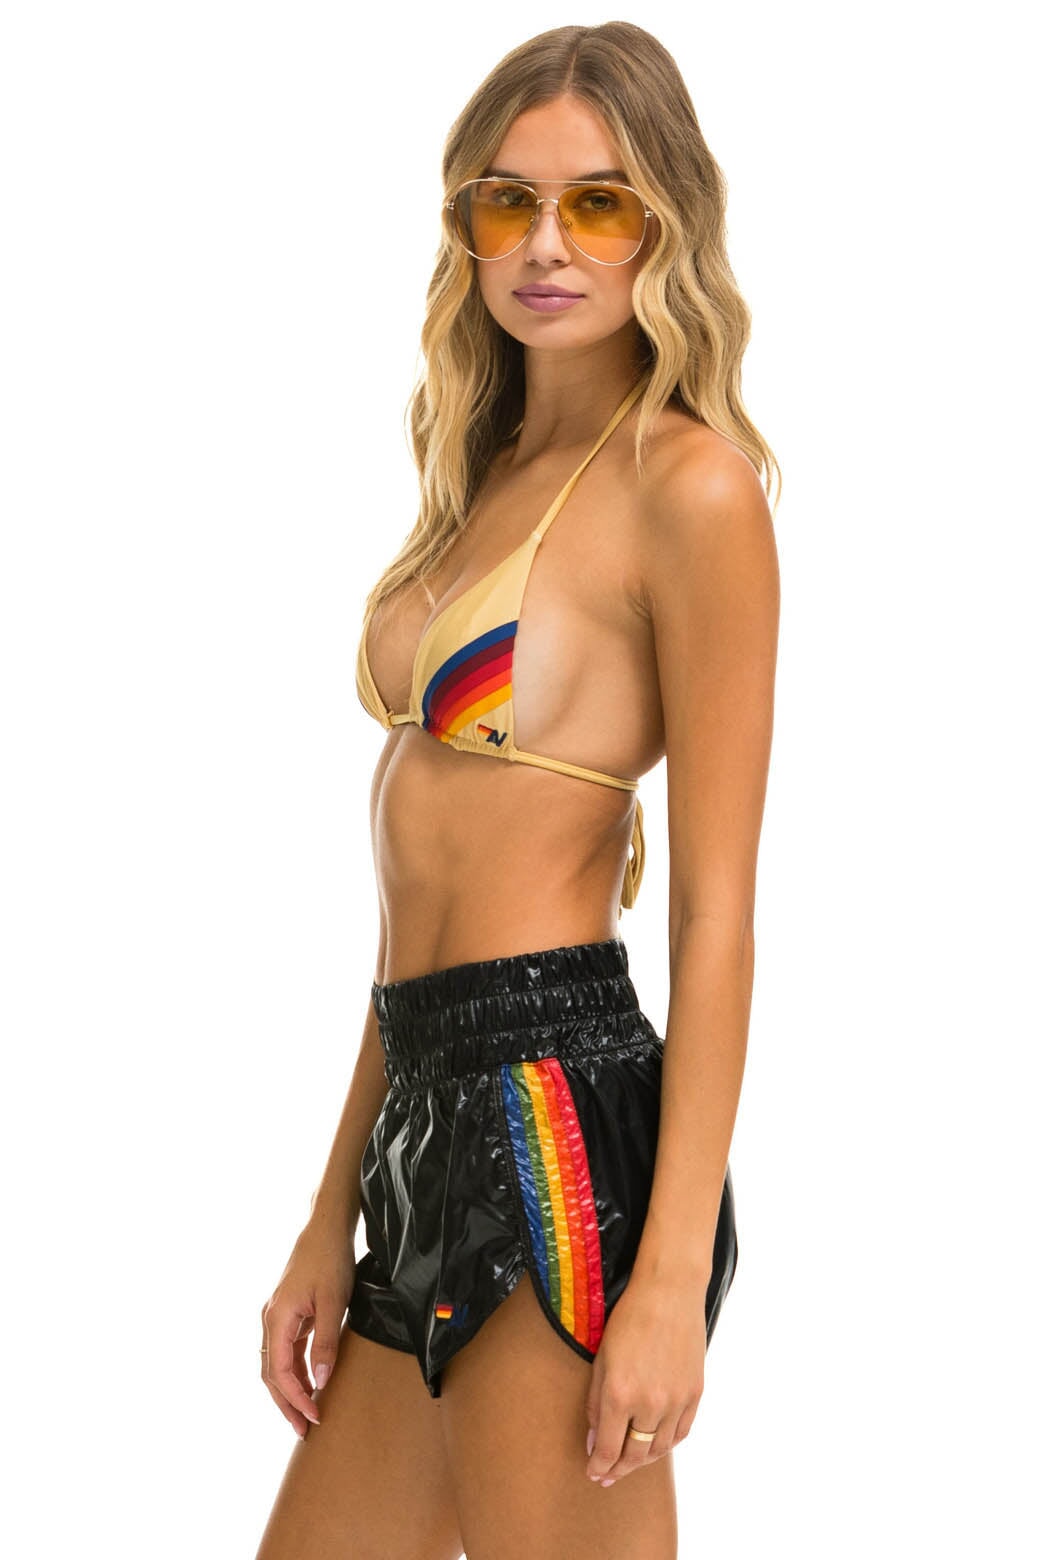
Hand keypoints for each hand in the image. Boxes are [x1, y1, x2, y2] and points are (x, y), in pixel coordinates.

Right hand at [259, 1219, 355, 1437]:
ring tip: (308, 1415)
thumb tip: (321, 1381)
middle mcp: (271, 1320)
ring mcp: (278, 1317)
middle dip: (286, 1404)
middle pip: (271, 1374)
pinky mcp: (290, 1314)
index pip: (279, 1372)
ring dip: (290, 1390)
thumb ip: (326, 1342)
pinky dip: (296, 1371)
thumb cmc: (330, 1260)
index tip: (313, 1417)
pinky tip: (312, 1384)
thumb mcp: (334, 1302)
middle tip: (304, 1431)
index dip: (294, 1399)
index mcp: (277, 1318)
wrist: (326, 1229)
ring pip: (277, 1364)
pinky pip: (287, 1351)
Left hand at [584, 1272, 707, 1486]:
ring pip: (660, 1449)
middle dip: (618, 1470)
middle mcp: (650, 1403)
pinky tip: (655, 1445)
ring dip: (642, 1460)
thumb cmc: (629, 1319)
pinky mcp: (695, 1393)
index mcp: (621, 1394)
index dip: (599, 1466)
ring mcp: (677, 1400)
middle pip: (635, 1455)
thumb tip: (594, 1441)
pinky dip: (666, 1444)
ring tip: (629, 1462)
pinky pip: (681, 1432)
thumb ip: (596, 1403)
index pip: (609, 1449)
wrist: (669, 1291)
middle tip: (607, 1476)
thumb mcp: (601, 1359)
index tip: (593, 1473)